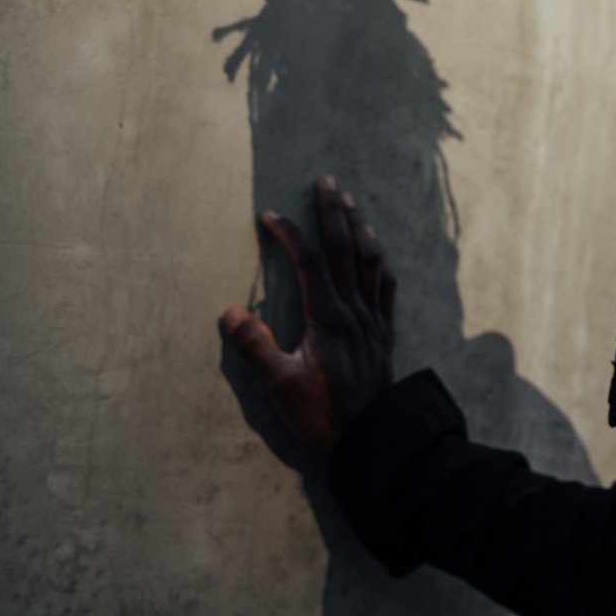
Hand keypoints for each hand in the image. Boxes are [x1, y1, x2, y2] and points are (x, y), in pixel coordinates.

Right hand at [220, 174, 396, 451]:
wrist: (373, 436)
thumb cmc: (323, 414)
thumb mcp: (281, 386)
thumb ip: (256, 348)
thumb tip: (229, 312)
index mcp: (328, 317)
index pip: (310, 261)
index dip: (290, 234)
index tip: (269, 215)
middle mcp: (354, 310)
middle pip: (346, 248)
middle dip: (334, 211)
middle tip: (327, 180)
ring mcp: (373, 318)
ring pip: (370, 260)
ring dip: (360, 227)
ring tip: (350, 202)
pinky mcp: (384, 331)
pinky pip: (386, 285)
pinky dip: (380, 260)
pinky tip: (377, 249)